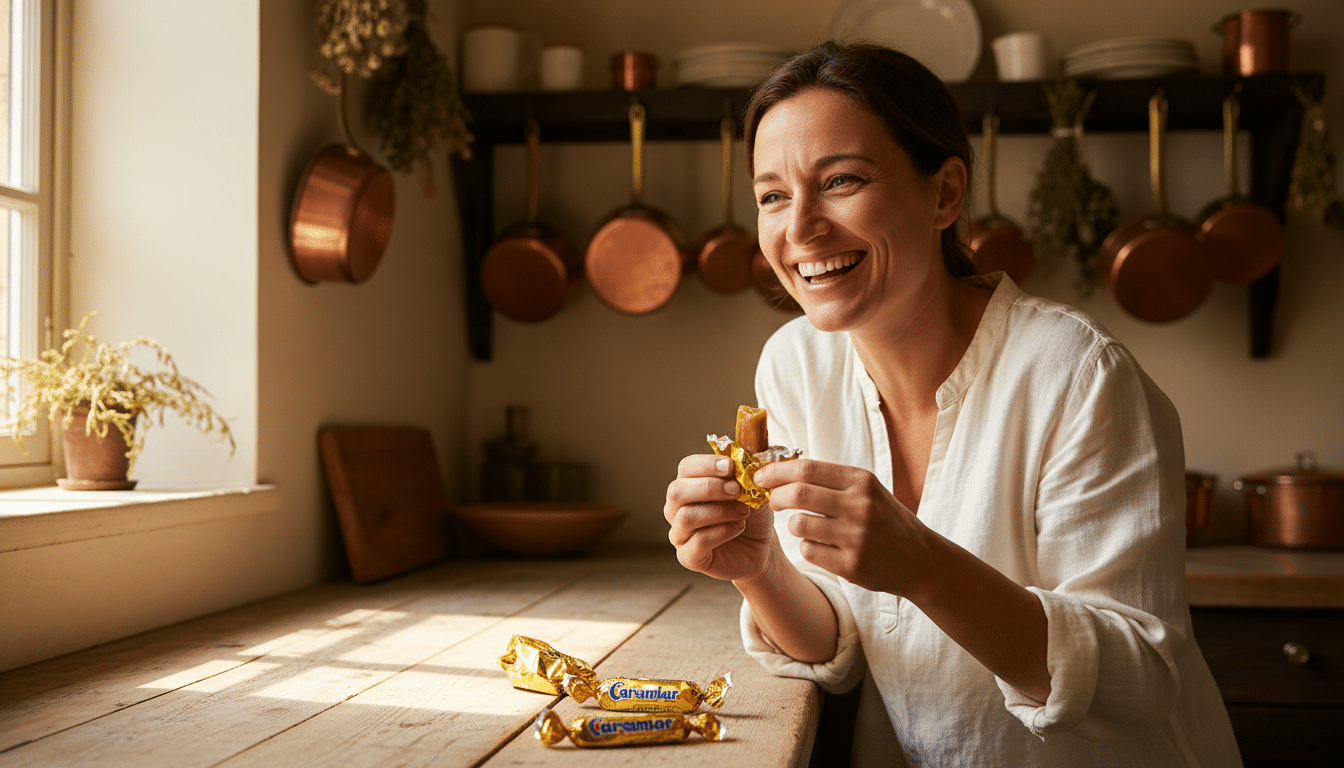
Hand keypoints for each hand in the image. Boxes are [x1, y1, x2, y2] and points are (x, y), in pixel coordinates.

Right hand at [664, 454, 778, 581]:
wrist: (761, 549)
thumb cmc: (752, 516)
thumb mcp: (754, 490)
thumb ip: (746, 474)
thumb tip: (744, 459)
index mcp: (689, 485)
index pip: (686, 467)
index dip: (706, 464)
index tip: (731, 465)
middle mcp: (677, 509)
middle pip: (677, 491)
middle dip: (709, 487)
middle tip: (737, 490)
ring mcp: (679, 534)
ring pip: (686, 517)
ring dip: (719, 511)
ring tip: (743, 512)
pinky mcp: (688, 557)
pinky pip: (698, 542)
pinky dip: (722, 532)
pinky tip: (737, 527)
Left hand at [752, 458, 937, 597]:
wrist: (920, 558)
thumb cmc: (885, 519)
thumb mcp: (866, 489)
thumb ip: (830, 479)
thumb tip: (781, 468)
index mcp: (861, 481)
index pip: (806, 469)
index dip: (776, 471)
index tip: (760, 476)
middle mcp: (859, 506)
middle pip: (797, 494)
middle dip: (775, 496)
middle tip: (772, 500)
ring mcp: (856, 537)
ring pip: (798, 525)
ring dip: (793, 524)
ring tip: (805, 525)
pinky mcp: (851, 565)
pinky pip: (809, 551)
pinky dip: (807, 547)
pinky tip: (821, 546)